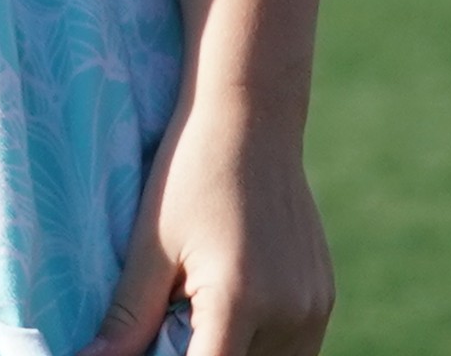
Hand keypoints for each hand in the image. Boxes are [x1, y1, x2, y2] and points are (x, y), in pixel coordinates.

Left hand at [76, 99, 333, 355]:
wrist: (252, 117)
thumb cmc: (192, 174)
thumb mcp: (149, 245)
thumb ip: (127, 318)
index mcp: (240, 299)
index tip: (154, 347)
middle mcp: (289, 311)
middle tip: (168, 328)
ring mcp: (314, 306)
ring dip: (234, 355)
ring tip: (194, 321)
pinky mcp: (324, 298)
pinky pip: (294, 350)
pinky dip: (259, 348)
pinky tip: (228, 320)